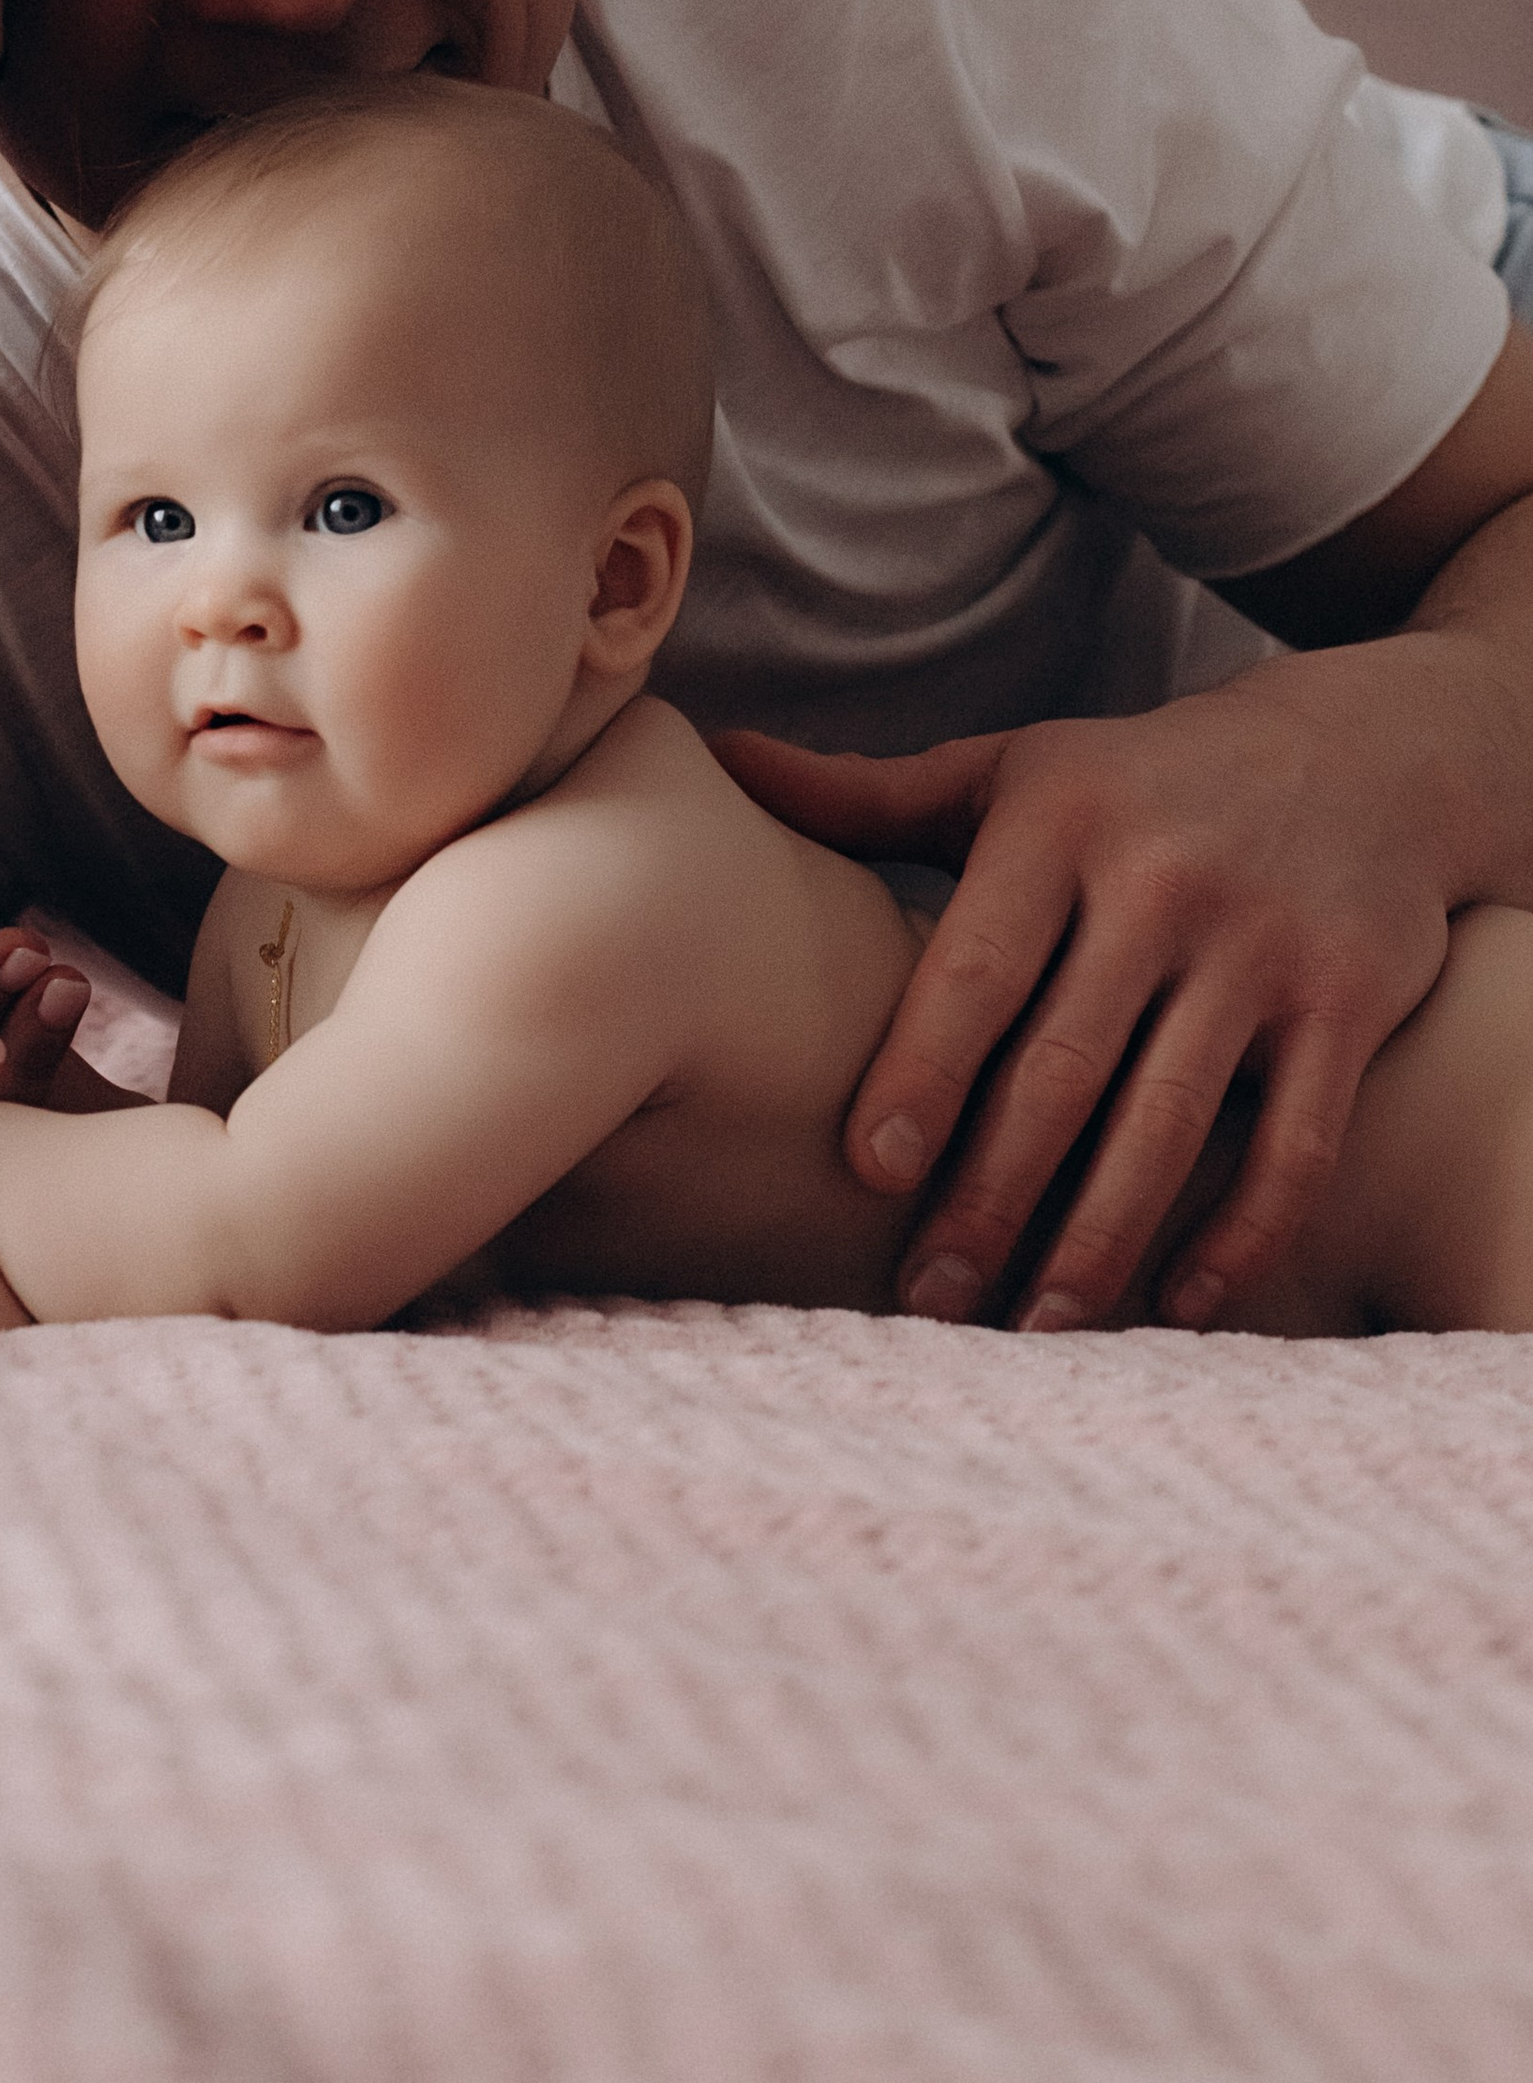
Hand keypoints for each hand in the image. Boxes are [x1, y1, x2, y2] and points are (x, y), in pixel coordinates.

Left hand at [716, 649, 1456, 1329]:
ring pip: (1168, 1118)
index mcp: (1059, 822)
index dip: (924, 1071)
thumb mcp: (1011, 772)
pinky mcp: (1349, 1001)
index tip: (870, 1171)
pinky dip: (1240, 1232)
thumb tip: (721, 758)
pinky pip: (1294, 1140)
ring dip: (1098, 1238)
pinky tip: (1177, 1301)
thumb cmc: (1136, 783)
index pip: (978, 966)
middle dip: (991, 1193)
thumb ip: (868, 793)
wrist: (1360, 755)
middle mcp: (1161, 881)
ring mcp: (1262, 944)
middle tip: (927, 1297)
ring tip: (1030, 1327)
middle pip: (1063, 1065)